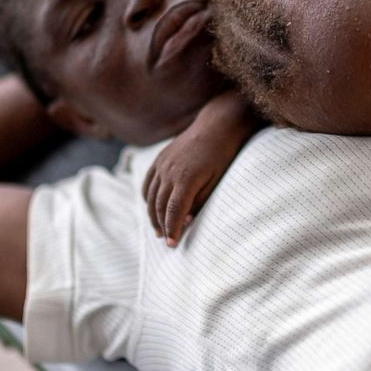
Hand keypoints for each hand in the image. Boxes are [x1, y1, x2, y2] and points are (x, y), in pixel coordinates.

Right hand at [142, 91, 257, 246]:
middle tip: (166, 241)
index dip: (172, 229)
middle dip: (161, 226)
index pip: (173, 212)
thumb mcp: (216, 181)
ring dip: (153, 215)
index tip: (172, 245)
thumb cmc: (222, 155)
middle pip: (159, 206)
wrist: (216, 126)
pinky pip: (148, 182)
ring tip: (158, 230)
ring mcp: (162, 164)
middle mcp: (169, 172)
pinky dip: (147, 198)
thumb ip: (200, 201)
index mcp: (186, 179)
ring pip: (151, 196)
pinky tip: (152, 208)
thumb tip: (186, 221)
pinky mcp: (160, 158)